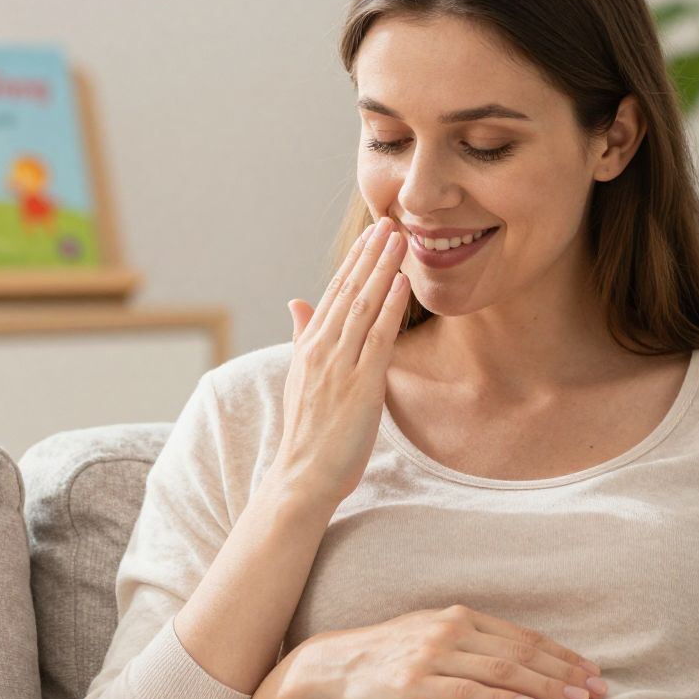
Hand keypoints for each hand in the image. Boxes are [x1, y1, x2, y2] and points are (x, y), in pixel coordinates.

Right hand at [268, 216, 412, 509]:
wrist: (301, 477)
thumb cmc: (307, 436)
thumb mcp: (299, 380)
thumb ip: (302, 338)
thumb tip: (296, 302)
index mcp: (309, 348)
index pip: (334, 294)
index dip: (354, 262)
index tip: (371, 235)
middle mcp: (321, 350)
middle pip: (349, 291)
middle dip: (370, 254)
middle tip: (390, 222)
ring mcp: (339, 365)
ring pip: (363, 306)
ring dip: (382, 269)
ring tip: (399, 239)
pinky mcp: (359, 384)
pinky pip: (377, 337)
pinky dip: (389, 307)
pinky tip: (401, 282)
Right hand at [289, 606, 607, 698]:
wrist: (331, 666)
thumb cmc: (387, 656)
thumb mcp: (431, 637)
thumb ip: (471, 644)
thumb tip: (517, 664)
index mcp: (460, 617)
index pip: (525, 637)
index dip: (563, 655)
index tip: (594, 673)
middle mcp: (452, 630)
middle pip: (522, 653)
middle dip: (566, 672)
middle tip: (601, 692)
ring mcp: (433, 655)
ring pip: (503, 671)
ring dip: (546, 687)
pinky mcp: (415, 683)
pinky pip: (467, 691)